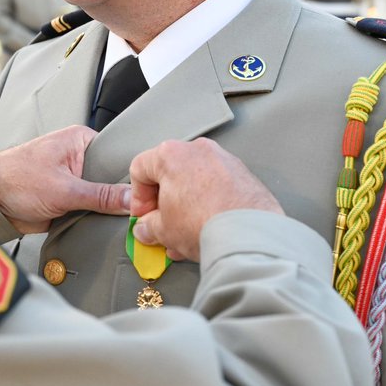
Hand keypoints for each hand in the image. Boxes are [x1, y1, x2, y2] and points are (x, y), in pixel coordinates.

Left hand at [0, 126, 130, 233]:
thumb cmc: (14, 179)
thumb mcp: (64, 189)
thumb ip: (100, 195)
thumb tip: (131, 200)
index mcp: (80, 141)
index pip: (118, 156)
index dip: (132, 176)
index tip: (147, 193)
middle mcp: (80, 158)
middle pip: (113, 179)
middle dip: (119, 197)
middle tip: (137, 212)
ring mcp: (75, 181)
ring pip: (103, 197)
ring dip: (106, 210)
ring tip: (121, 220)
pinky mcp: (69, 200)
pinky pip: (90, 210)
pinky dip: (94, 219)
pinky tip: (104, 226)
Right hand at [130, 138, 281, 262]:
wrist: (247, 235)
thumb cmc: (204, 224)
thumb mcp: (163, 231)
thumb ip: (148, 227)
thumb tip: (147, 228)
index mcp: (171, 155)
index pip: (140, 169)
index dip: (138, 197)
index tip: (143, 216)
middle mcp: (198, 150)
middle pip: (170, 173)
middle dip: (164, 203)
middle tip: (163, 225)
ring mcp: (224, 160)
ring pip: (195, 181)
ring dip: (187, 205)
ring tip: (186, 233)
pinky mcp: (244, 175)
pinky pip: (218, 187)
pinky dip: (210, 204)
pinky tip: (208, 228)